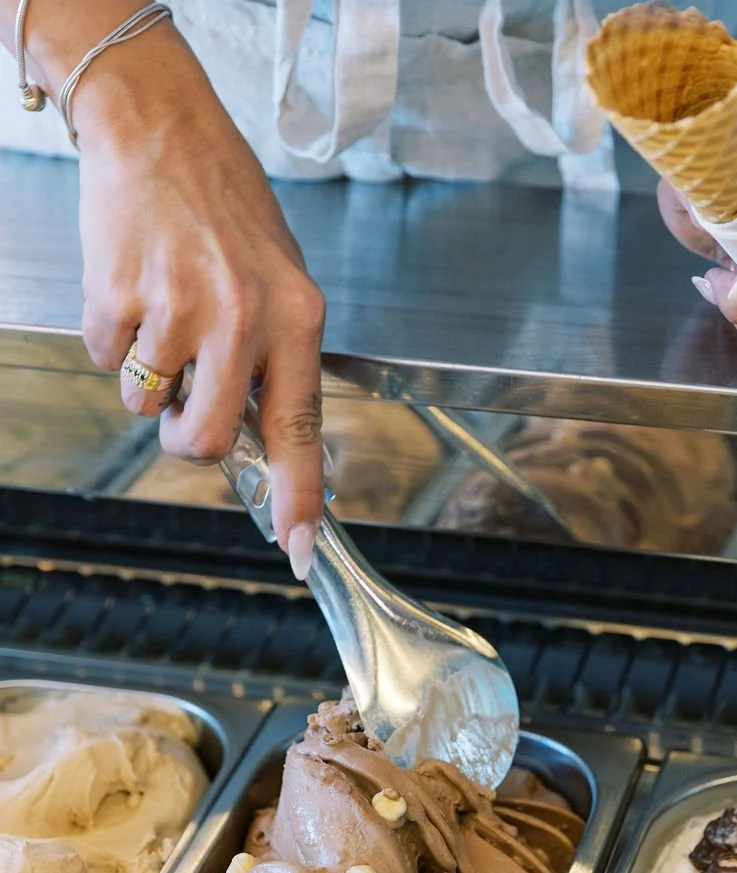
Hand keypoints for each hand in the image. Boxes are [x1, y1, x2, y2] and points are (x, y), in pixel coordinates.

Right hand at [70, 25, 325, 575]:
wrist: (159, 127)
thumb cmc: (224, 206)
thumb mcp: (279, 281)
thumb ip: (275, 362)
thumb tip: (261, 445)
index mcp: (295, 318)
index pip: (299, 430)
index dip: (299, 500)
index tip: (301, 551)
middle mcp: (242, 318)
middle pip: (203, 441)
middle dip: (183, 437)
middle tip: (182, 398)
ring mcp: (178, 307)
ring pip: (146, 405)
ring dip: (145, 381)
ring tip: (160, 317)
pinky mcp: (119, 295)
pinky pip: (106, 359)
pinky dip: (111, 338)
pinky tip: (132, 288)